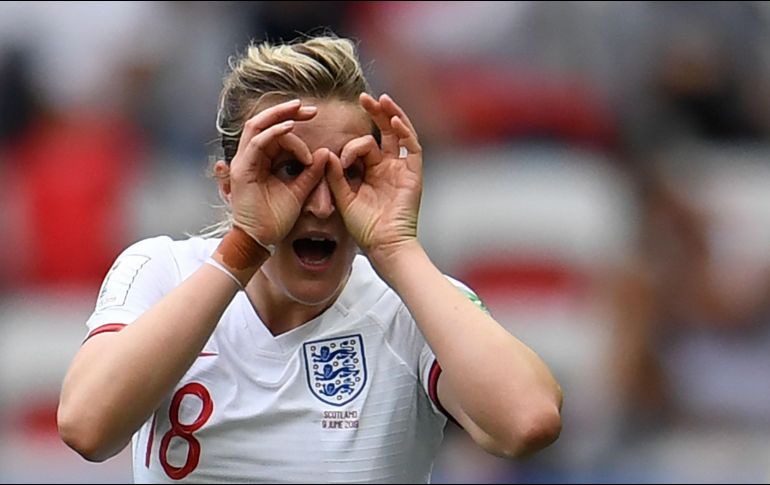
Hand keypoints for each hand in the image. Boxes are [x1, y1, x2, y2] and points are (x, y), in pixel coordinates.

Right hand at [217, 99, 325, 246]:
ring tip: (300, 110)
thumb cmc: (276, 219)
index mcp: (262, 159)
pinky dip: (274, 133)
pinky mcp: (242, 170)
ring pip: (258, 126)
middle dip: (287, 111)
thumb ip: (311, 172)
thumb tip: (326, 153)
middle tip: (311, 108)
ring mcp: (243, 162)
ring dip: (280, 115)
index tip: (317, 120)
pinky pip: (257, 143)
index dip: (295, 121)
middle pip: (264, 122)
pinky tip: (291, 128)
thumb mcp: (299, 191)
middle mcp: (250, 157)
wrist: (261, 240)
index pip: (275, 130)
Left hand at [326, 93, 422, 263]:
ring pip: (400, 134)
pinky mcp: (414, 173)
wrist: (384, 245)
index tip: (338, 159)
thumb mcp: (343, 198)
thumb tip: (327, 152)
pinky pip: (412, 148)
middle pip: (384, 132)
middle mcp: (388, 167)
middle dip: (374, 114)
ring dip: (391, 115)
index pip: (363, 146)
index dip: (350, 146)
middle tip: (363, 97)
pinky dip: (405, 132)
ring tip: (380, 99)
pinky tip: (394, 120)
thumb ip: (335, 176)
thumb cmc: (364, 227)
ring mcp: (402, 168)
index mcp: (371, 172)